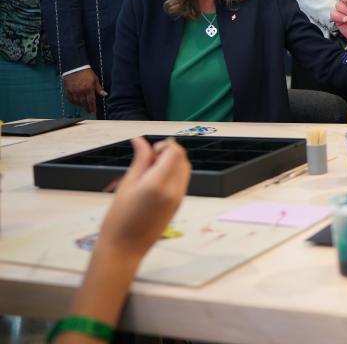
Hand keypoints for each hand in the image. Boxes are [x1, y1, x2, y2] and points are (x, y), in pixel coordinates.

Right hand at [64, 68, 107, 114]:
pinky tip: (76, 103)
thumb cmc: (87, 73)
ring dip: (80, 106)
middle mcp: (81, 91)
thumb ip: (99, 88)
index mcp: (89, 89)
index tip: (94, 112)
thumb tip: (105, 95)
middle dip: (87, 108)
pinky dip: (73, 102)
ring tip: (83, 107)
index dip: (92, 107)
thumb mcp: (95, 79)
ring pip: (77, 102)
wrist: (75, 67)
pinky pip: (70, 99)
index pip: (91, 101)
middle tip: (89, 111)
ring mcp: (74, 91)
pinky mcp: (68, 90)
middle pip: (84, 103)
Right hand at [95, 137, 190, 259]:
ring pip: (184, 169)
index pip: (175, 152)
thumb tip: (140, 140)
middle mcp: (174, 191)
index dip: (164, 145)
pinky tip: (154, 181)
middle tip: (148, 160)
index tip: (149, 151)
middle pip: (182, 159)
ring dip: (172, 163)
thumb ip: (139, 160)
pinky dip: (173, 174)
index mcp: (159, 184)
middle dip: (169, 153)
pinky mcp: (178, 205)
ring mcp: (178, 199)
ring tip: (149, 172)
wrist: (124, 249)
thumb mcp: (127, 184)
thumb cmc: (118, 219)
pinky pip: (182, 182)